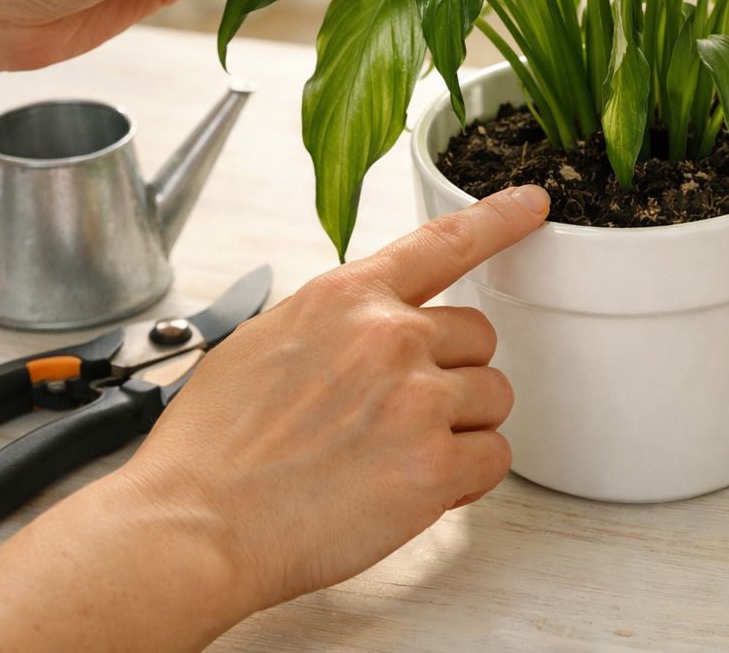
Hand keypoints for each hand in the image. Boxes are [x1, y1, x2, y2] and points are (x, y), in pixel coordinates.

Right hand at [114, 184, 549, 614]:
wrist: (195, 523)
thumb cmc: (212, 448)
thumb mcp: (264, 343)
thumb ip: (333, 326)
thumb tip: (360, 335)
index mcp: (346, 297)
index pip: (443, 241)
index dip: (497, 219)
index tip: (533, 205)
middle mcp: (391, 337)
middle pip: (477, 336)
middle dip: (451, 374)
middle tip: (402, 416)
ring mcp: (418, 399)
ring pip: (493, 397)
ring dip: (460, 428)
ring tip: (398, 459)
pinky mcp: (434, 465)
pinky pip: (493, 458)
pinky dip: (466, 480)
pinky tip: (418, 491)